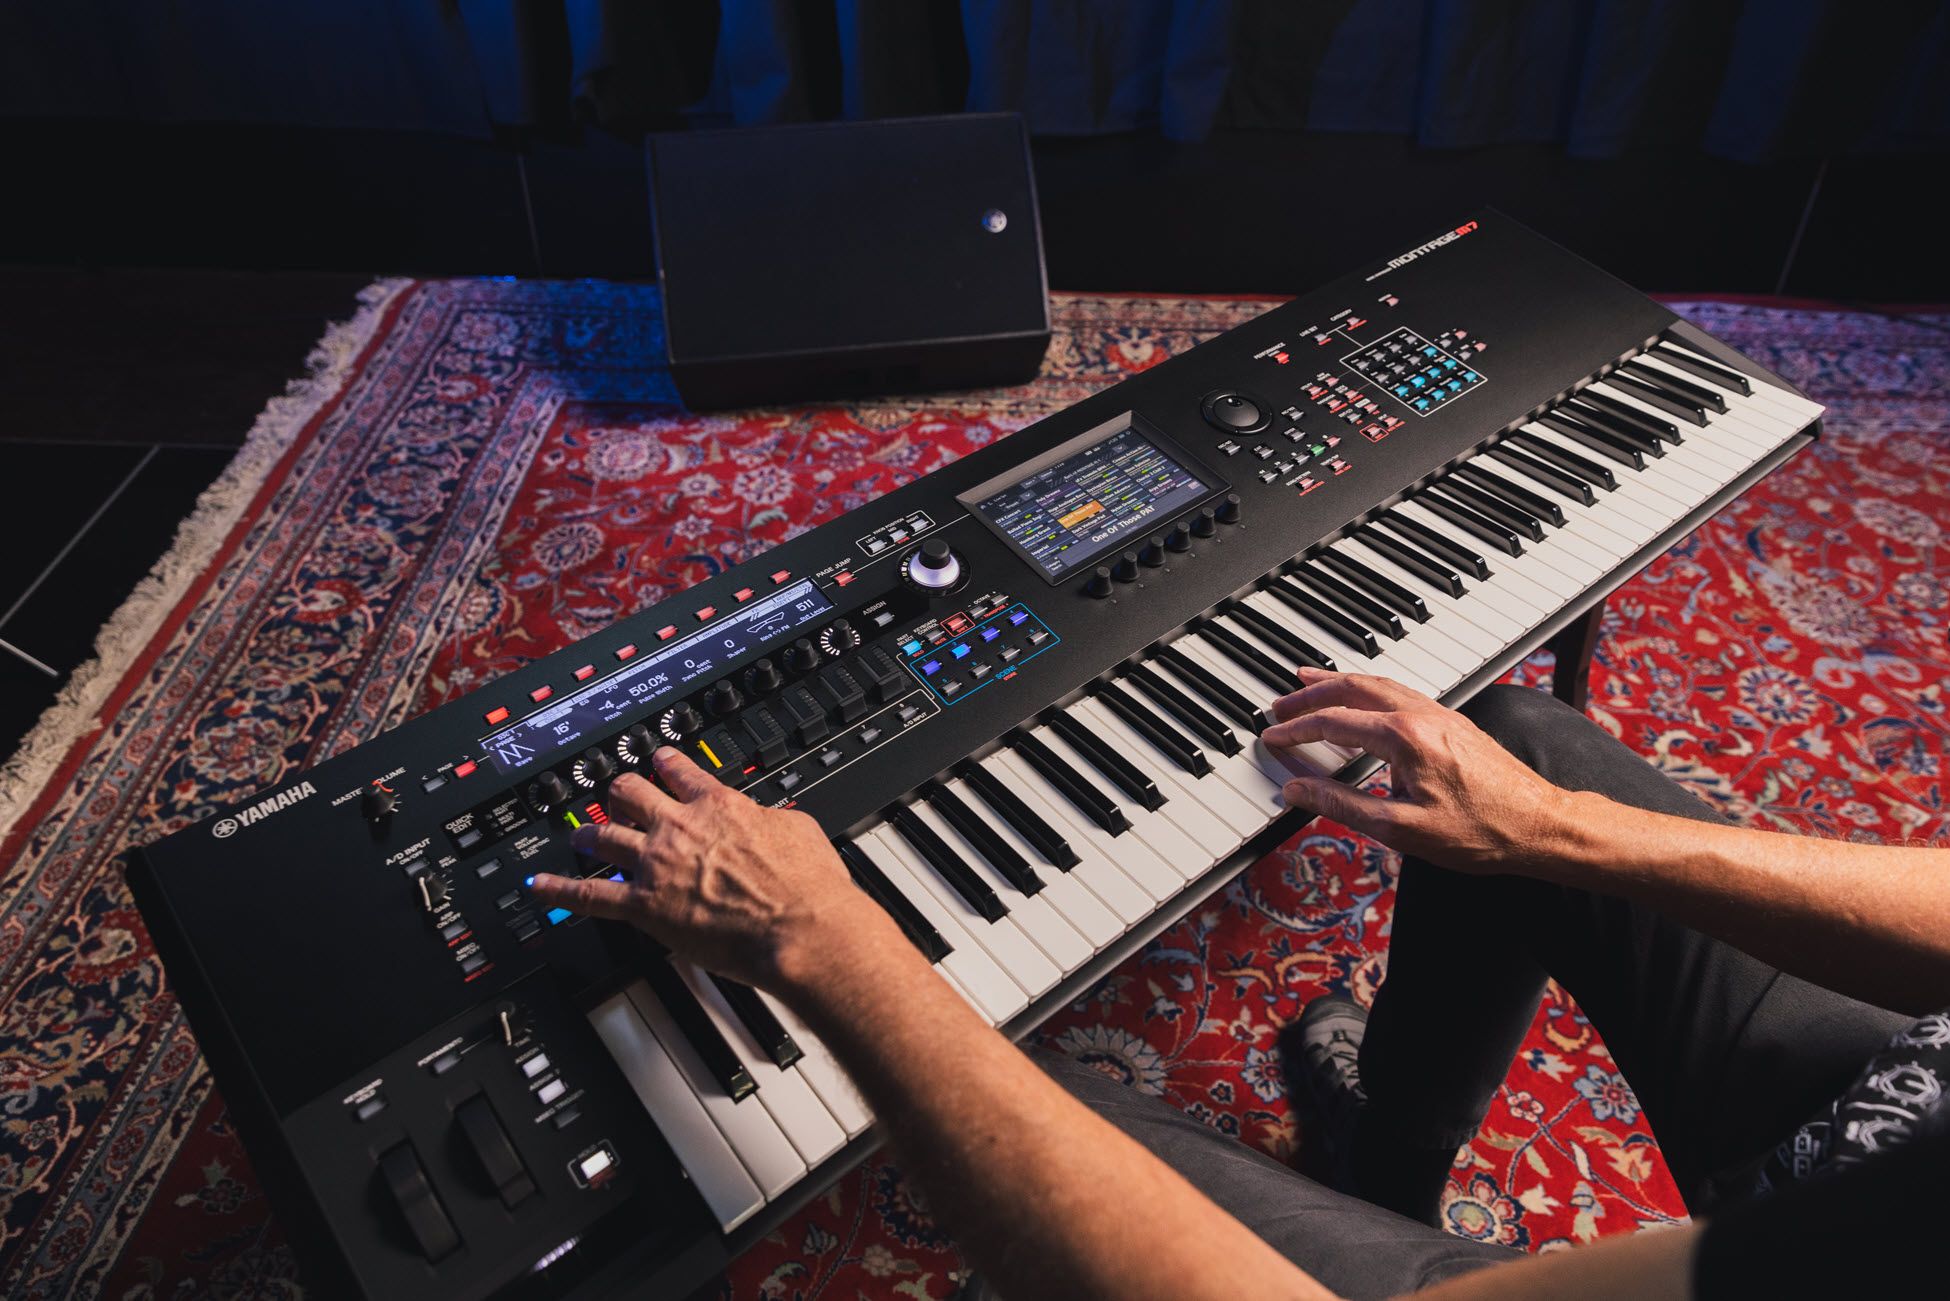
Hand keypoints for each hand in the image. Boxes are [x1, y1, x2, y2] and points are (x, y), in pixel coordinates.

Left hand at [526, 748, 886, 994]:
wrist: (801, 928)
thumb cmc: (808, 885)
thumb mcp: (798, 828)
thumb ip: (770, 817)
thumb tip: (769, 818)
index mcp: (717, 804)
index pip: (677, 769)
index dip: (663, 763)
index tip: (658, 764)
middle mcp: (679, 827)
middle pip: (630, 792)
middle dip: (620, 793)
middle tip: (617, 798)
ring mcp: (656, 865)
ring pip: (603, 835)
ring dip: (589, 834)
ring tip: (580, 836)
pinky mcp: (645, 906)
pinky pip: (588, 895)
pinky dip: (560, 890)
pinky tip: (541, 887)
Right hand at [1261, 668, 1571, 874]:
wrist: (1543, 826)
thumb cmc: (1482, 832)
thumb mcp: (1401, 829)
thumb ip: (1342, 805)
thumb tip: (1297, 790)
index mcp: (1405, 738)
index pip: (1333, 722)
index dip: (1296, 730)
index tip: (1271, 738)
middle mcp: (1422, 715)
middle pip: (1353, 688)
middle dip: (1311, 692)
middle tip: (1281, 702)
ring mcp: (1441, 715)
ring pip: (1378, 684)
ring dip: (1339, 683)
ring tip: (1312, 683)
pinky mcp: (1454, 723)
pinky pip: (1400, 693)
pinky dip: (1369, 691)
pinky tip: (1364, 702)